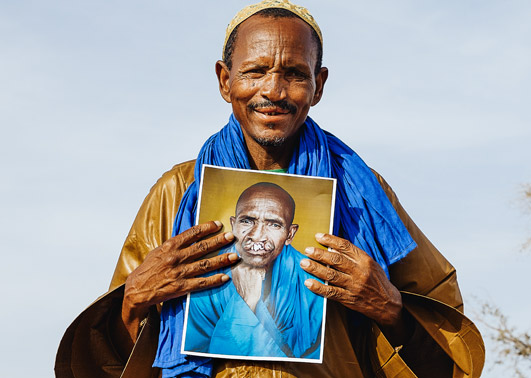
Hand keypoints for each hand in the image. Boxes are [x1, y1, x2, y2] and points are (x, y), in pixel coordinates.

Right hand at [122, 221, 237, 340]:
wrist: (137, 290)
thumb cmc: (149, 269)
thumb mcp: (159, 251)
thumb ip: (174, 245)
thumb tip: (191, 236)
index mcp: (169, 246)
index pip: (191, 233)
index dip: (206, 228)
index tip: (219, 224)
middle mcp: (175, 258)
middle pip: (202, 247)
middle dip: (219, 241)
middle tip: (232, 236)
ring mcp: (179, 273)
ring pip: (205, 265)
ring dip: (221, 260)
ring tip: (234, 256)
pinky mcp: (181, 287)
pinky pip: (201, 283)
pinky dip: (214, 280)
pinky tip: (225, 277)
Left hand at [300, 233, 401, 326]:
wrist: (388, 304)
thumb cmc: (376, 280)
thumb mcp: (369, 264)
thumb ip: (353, 256)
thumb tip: (332, 248)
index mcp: (365, 260)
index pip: (345, 246)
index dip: (330, 240)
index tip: (318, 236)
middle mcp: (359, 272)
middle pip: (336, 260)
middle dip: (319, 254)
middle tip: (307, 250)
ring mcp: (354, 286)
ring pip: (331, 275)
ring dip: (315, 268)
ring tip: (304, 263)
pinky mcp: (349, 299)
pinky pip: (331, 292)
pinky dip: (319, 287)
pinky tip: (308, 283)